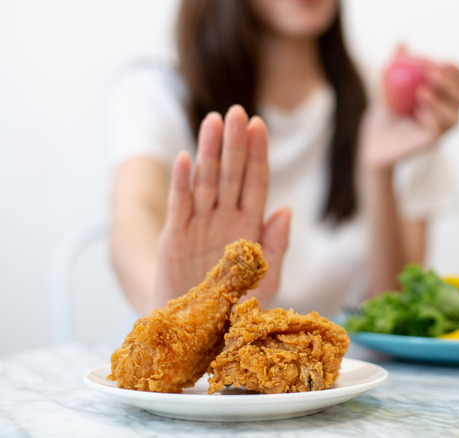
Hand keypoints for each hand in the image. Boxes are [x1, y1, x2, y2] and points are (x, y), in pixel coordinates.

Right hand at [154, 105, 290, 306]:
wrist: (197, 335)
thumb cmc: (234, 309)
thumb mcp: (265, 280)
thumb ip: (276, 246)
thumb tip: (285, 208)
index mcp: (249, 226)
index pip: (255, 183)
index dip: (257, 155)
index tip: (259, 126)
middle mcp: (224, 219)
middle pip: (231, 174)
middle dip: (234, 143)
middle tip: (237, 111)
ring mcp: (198, 226)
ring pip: (205, 182)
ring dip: (209, 152)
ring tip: (212, 121)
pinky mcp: (174, 239)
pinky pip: (179, 207)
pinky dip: (182, 184)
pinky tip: (185, 159)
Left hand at [360, 52, 458, 168]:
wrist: (372, 139)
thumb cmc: (385, 111)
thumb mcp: (387, 83)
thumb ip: (395, 64)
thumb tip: (401, 42)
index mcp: (446, 99)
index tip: (445, 61)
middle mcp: (448, 115)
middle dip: (453, 84)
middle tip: (433, 74)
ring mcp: (441, 132)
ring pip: (455, 118)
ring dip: (442, 102)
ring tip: (421, 92)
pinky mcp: (429, 144)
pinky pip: (438, 131)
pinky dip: (432, 119)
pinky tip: (418, 112)